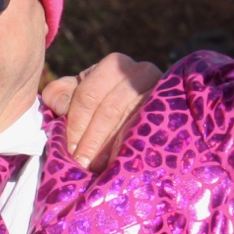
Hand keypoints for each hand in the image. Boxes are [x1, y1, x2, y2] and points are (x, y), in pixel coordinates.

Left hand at [42, 53, 160, 173]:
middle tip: (82, 163)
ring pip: (131, 120)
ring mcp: (161, 89)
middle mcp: (141, 72)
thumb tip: (58, 106)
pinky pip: (151, 129)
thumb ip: (61, 94)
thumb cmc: (104, 101)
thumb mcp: (81, 93)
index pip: (88, 95)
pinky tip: (122, 161)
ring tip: (98, 167)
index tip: (69, 149)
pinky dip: (134, 146)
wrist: (150, 107)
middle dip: (92, 140)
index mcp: (114, 65)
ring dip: (111, 146)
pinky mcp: (174, 109)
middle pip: (110, 109)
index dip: (76, 124)